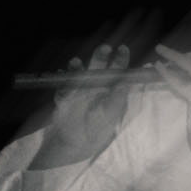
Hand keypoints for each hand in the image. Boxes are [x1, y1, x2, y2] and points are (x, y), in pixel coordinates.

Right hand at [28, 15, 161, 174]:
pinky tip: (62, 73)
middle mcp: (94, 86)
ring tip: (76, 62)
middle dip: (100, 56)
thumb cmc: (99, 129)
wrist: (77, 143)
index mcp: (109, 90)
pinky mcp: (64, 96)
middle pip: (97, 66)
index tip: (122, 49)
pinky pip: (63, 85)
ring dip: (77, 66)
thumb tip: (128, 83)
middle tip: (105, 48)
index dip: (119, 59)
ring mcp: (78, 90)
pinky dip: (62, 79)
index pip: (116, 71)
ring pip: (78, 72)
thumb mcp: (113, 114)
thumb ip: (119, 98)